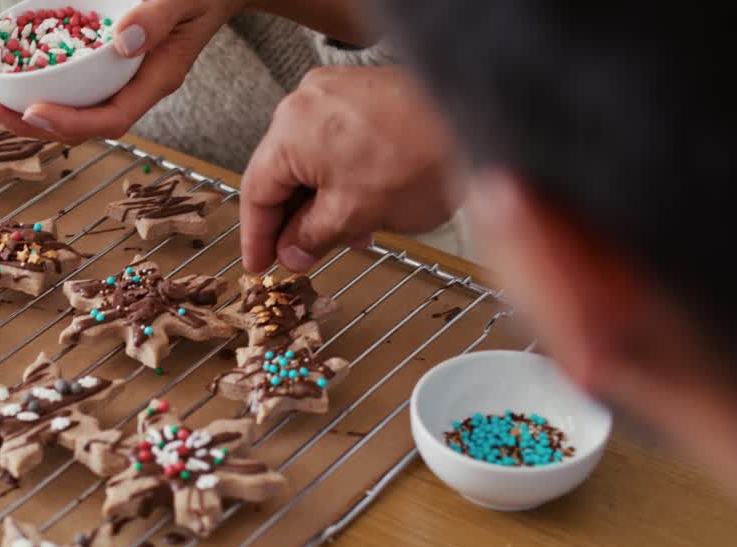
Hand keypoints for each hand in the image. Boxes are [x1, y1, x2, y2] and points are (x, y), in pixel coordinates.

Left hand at [0, 0, 244, 144]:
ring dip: (20, 103)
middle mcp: (130, 85)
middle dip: (30, 122)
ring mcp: (113, 76)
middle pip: (79, 121)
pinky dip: (30, 75)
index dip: (70, 123)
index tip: (33, 112)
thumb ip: (158, 19)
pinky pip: (63, 78)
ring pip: (66, 103)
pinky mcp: (98, 60)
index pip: (111, 119)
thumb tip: (122, 43)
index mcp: (154, 81)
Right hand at [240, 65, 459, 272]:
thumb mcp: (354, 213)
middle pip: (283, 171)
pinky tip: (361, 205)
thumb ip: (312, 236)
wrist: (480, 122)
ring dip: (320, 201)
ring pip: (312, 159)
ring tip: (343, 236)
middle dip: (293, 220)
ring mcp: (338, 93)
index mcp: (291, 128)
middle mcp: (308, 102)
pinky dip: (341, 177)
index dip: (256, 236)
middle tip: (297, 256)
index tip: (258, 263)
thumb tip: (293, 251)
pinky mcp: (366, 94)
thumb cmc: (423, 157)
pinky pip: (337, 141)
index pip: (257, 191)